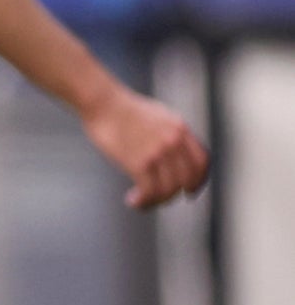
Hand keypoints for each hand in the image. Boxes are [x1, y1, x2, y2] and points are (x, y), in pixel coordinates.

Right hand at [82, 85, 209, 209]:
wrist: (102, 103)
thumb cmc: (122, 109)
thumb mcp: (157, 115)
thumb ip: (169, 132)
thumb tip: (170, 151)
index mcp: (180, 128)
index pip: (201, 161)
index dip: (198, 181)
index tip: (188, 191)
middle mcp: (174, 141)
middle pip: (186, 179)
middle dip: (173, 194)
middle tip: (159, 200)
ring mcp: (158, 152)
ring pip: (168, 189)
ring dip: (155, 201)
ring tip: (141, 202)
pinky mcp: (139, 161)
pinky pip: (149, 190)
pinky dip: (143, 201)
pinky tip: (132, 200)